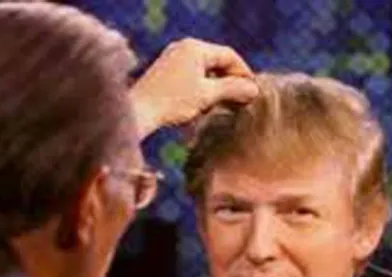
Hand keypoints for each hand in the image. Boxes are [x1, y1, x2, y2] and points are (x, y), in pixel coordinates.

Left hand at [130, 38, 258, 137]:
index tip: (253, 91)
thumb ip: (232, 89)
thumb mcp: (207, 96)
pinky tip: (205, 105)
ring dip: (216, 86)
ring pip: (204, 70)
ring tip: (225, 105)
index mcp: (194, 47)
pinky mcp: (164, 72)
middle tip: (242, 99)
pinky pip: (191, 75)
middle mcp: (182, 47)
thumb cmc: (172, 102)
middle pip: (216, 61)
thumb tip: (253, 89)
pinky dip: (202, 88)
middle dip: (230, 81)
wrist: (138, 112)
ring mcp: (172, 59)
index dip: (244, 73)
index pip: (228, 56)